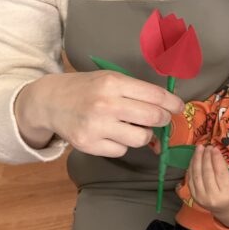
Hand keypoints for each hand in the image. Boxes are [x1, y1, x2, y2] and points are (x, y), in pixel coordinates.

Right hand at [14, 71, 183, 156]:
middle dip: (163, 120)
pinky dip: (122, 144)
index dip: (173, 103)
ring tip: (131, 126)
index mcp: (113, 83)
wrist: (49, 101)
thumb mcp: (111, 79)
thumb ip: (138, 91)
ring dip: (143, 134)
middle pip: (153, 118)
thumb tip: (169, 107)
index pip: (155, 96)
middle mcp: (105, 104)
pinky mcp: (89, 145)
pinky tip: (111, 133)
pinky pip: (122, 150)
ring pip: (141, 138)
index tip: (178, 107)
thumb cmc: (87, 88)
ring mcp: (96, 126)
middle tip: (159, 119)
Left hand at [188, 145, 228, 227]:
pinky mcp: (193, 196)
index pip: (220, 172)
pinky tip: (194, 158)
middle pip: (207, 172)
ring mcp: (201, 197)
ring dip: (197, 159)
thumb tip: (214, 152)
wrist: (225, 208)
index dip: (216, 158)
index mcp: (227, 192)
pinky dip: (191, 166)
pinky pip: (190, 178)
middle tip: (207, 146)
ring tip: (199, 149)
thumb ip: (226, 168)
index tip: (214, 148)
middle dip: (206, 156)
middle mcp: (213, 196)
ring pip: (196, 174)